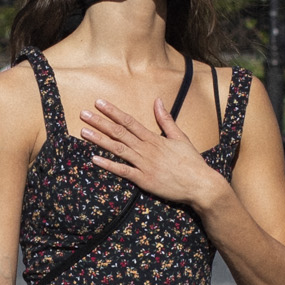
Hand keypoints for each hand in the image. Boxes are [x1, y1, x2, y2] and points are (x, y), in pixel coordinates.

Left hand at [77, 93, 223, 208]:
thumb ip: (166, 120)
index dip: (113, 112)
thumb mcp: (180, 137)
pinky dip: (109, 165)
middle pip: (119, 133)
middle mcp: (147, 149)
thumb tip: (158, 101)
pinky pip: (123, 171)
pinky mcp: (144, 180)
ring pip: (118, 149)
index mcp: (154, 138)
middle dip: (100, 122)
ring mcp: (144, 165)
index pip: (129, 121)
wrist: (200, 184)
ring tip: (84, 131)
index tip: (99, 103)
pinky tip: (95, 159)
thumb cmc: (192, 162)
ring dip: (100, 140)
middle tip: (84, 114)